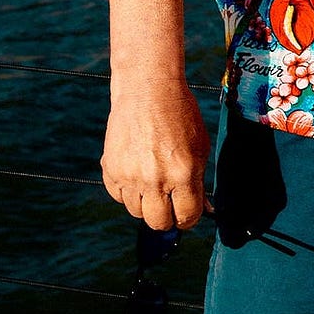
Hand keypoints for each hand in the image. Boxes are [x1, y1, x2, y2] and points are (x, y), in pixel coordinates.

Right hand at [102, 84, 213, 230]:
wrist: (147, 91)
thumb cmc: (180, 117)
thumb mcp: (200, 147)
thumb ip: (199, 181)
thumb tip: (202, 210)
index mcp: (183, 173)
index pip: (186, 216)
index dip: (189, 218)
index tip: (188, 212)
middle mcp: (155, 178)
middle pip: (159, 222)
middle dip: (168, 218)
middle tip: (171, 205)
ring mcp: (130, 175)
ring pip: (136, 212)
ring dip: (147, 203)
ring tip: (154, 182)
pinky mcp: (110, 169)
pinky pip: (118, 196)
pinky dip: (127, 191)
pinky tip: (137, 173)